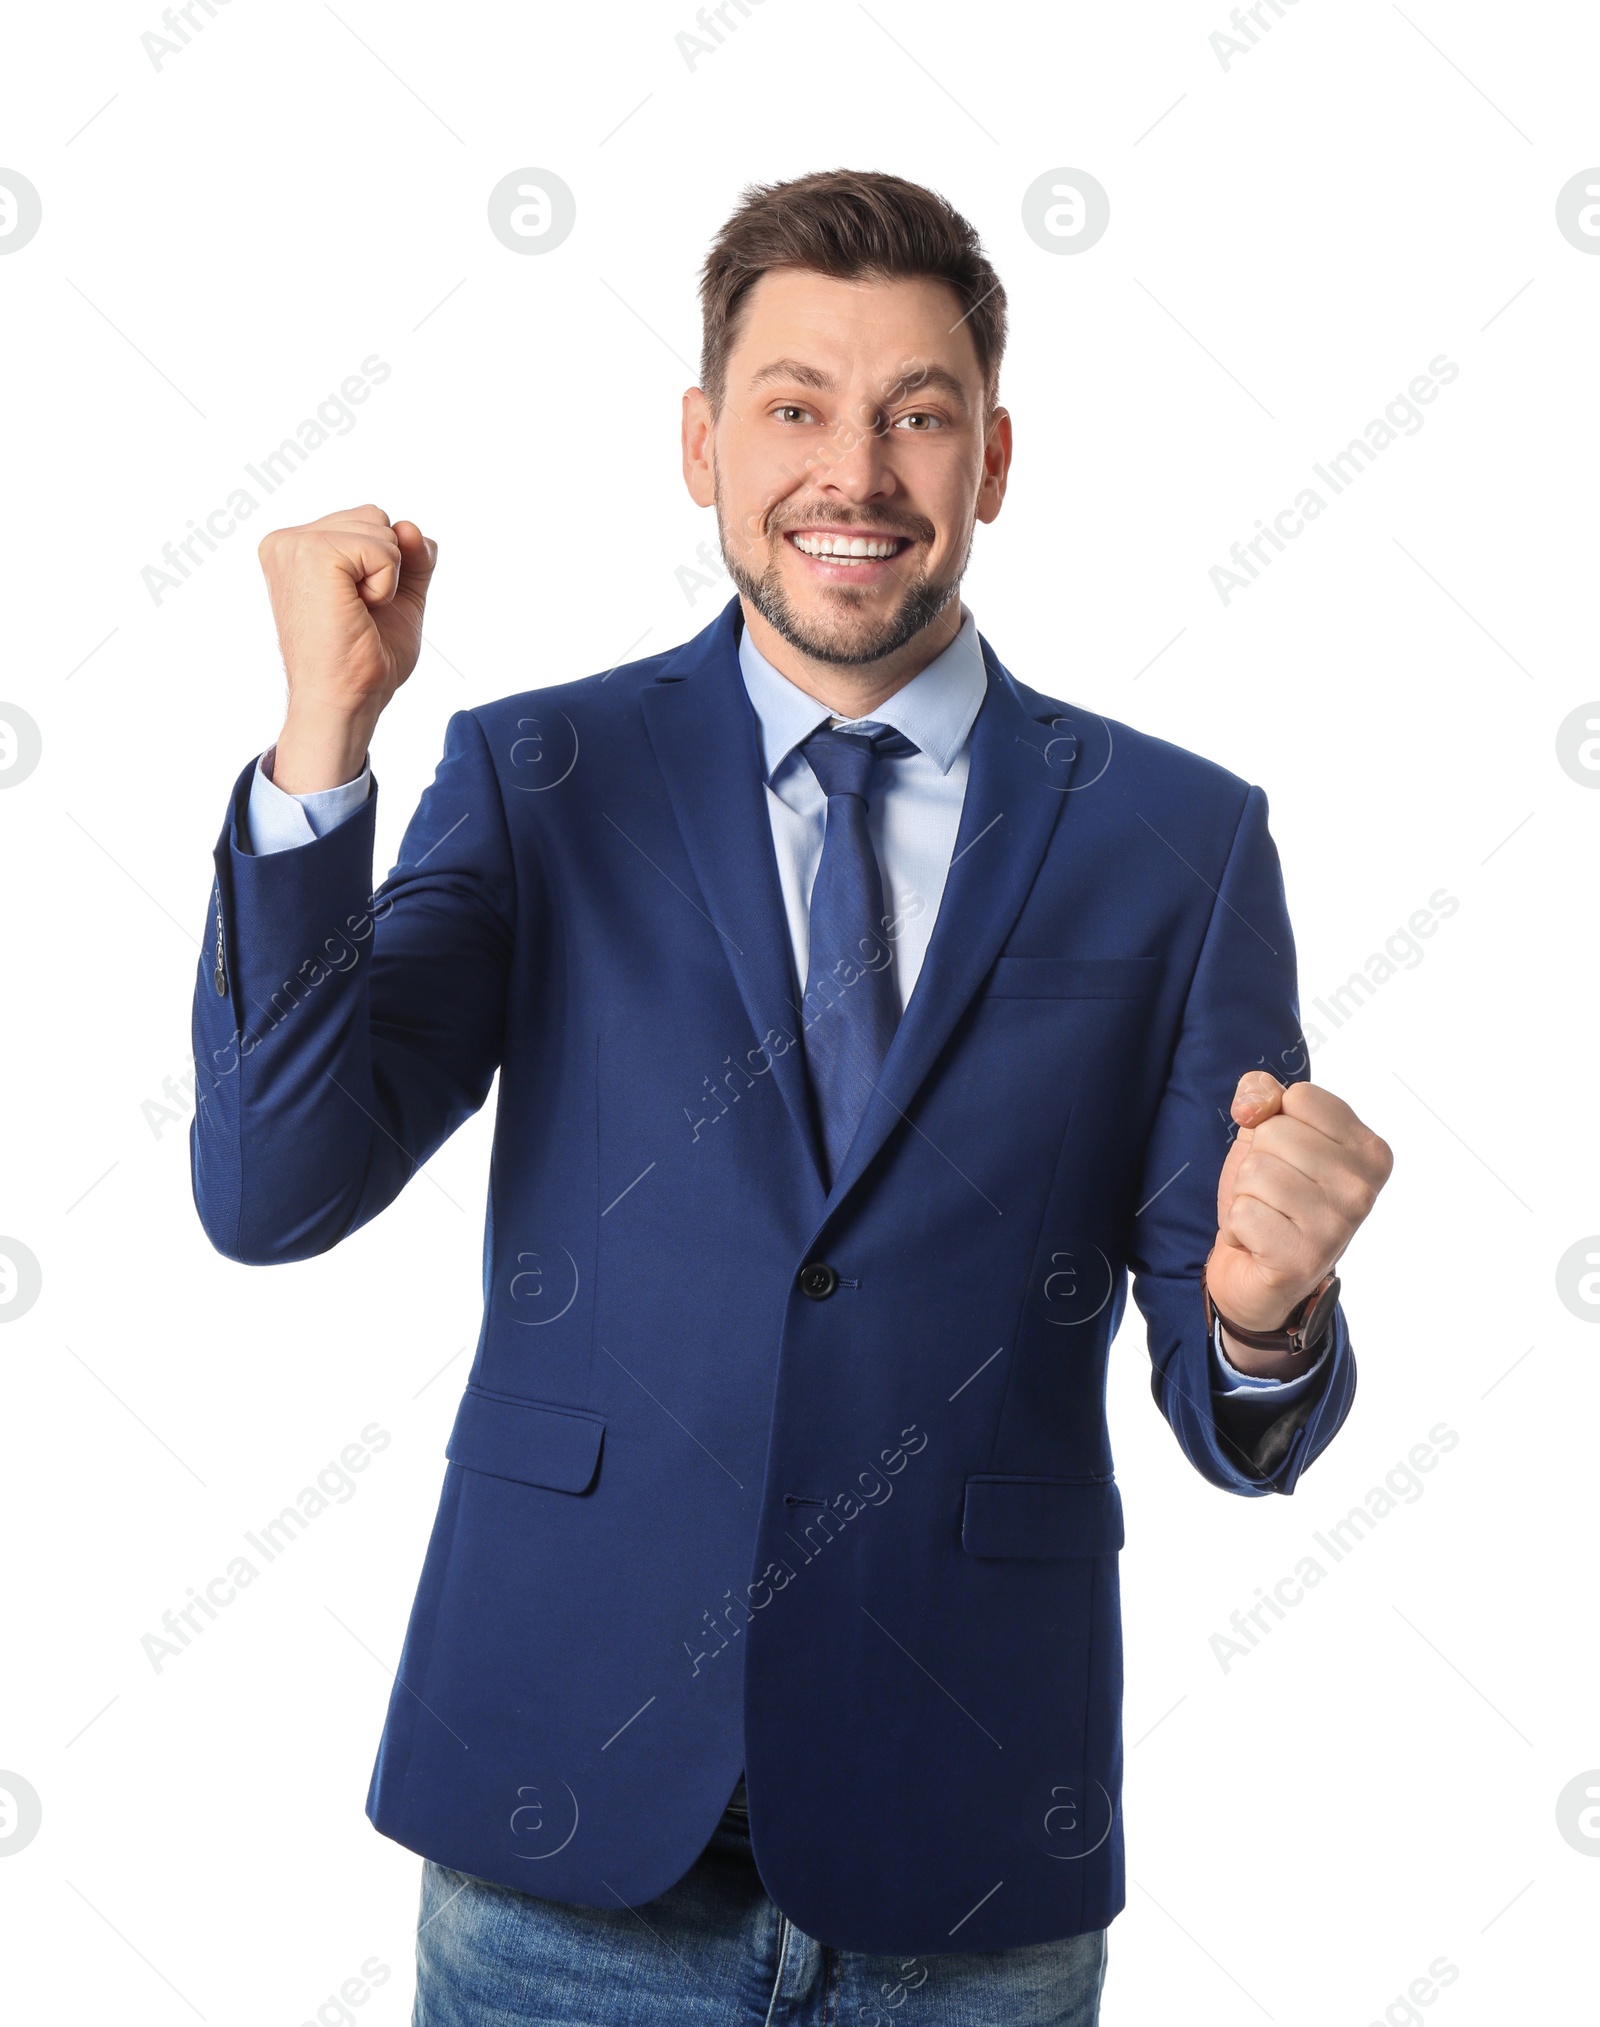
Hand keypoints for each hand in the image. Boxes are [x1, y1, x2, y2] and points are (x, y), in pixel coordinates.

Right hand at [258, 504, 437, 791]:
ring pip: (381, 528)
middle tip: (356, 611)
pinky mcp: (313, 554)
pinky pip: (385, 549)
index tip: (355, 607)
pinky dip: (386, 585)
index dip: (384, 566)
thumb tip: (410, 527)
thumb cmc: (362, 660)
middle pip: (375, 516)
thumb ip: (411, 556)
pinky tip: (358, 611)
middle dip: (386, 566)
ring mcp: (295, 544)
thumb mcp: (399, 596)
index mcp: (296, 548)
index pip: (368, 521)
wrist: (343, 701)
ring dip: (387, 578)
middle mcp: (287, 541)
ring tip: (354, 612)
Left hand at [1207, 1071, 1392, 1364]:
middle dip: (1256, 1161)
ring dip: (1245, 1195)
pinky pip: (1242, 1212)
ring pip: (1255, 1171)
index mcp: (1369, 1151)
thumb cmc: (1270, 1198)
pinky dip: (1237, 1227)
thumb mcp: (1267, 1134)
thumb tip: (1254, 1102)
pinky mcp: (1303, 1259)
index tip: (1285, 1156)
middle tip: (1273, 1194)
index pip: (1301, 1097)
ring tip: (1266, 1216)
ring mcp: (1337, 1226)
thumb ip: (1264, 1095)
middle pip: (1274, 1133)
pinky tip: (1259, 1242)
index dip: (1274, 1122)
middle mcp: (1362, 1188)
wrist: (1255, 1272)